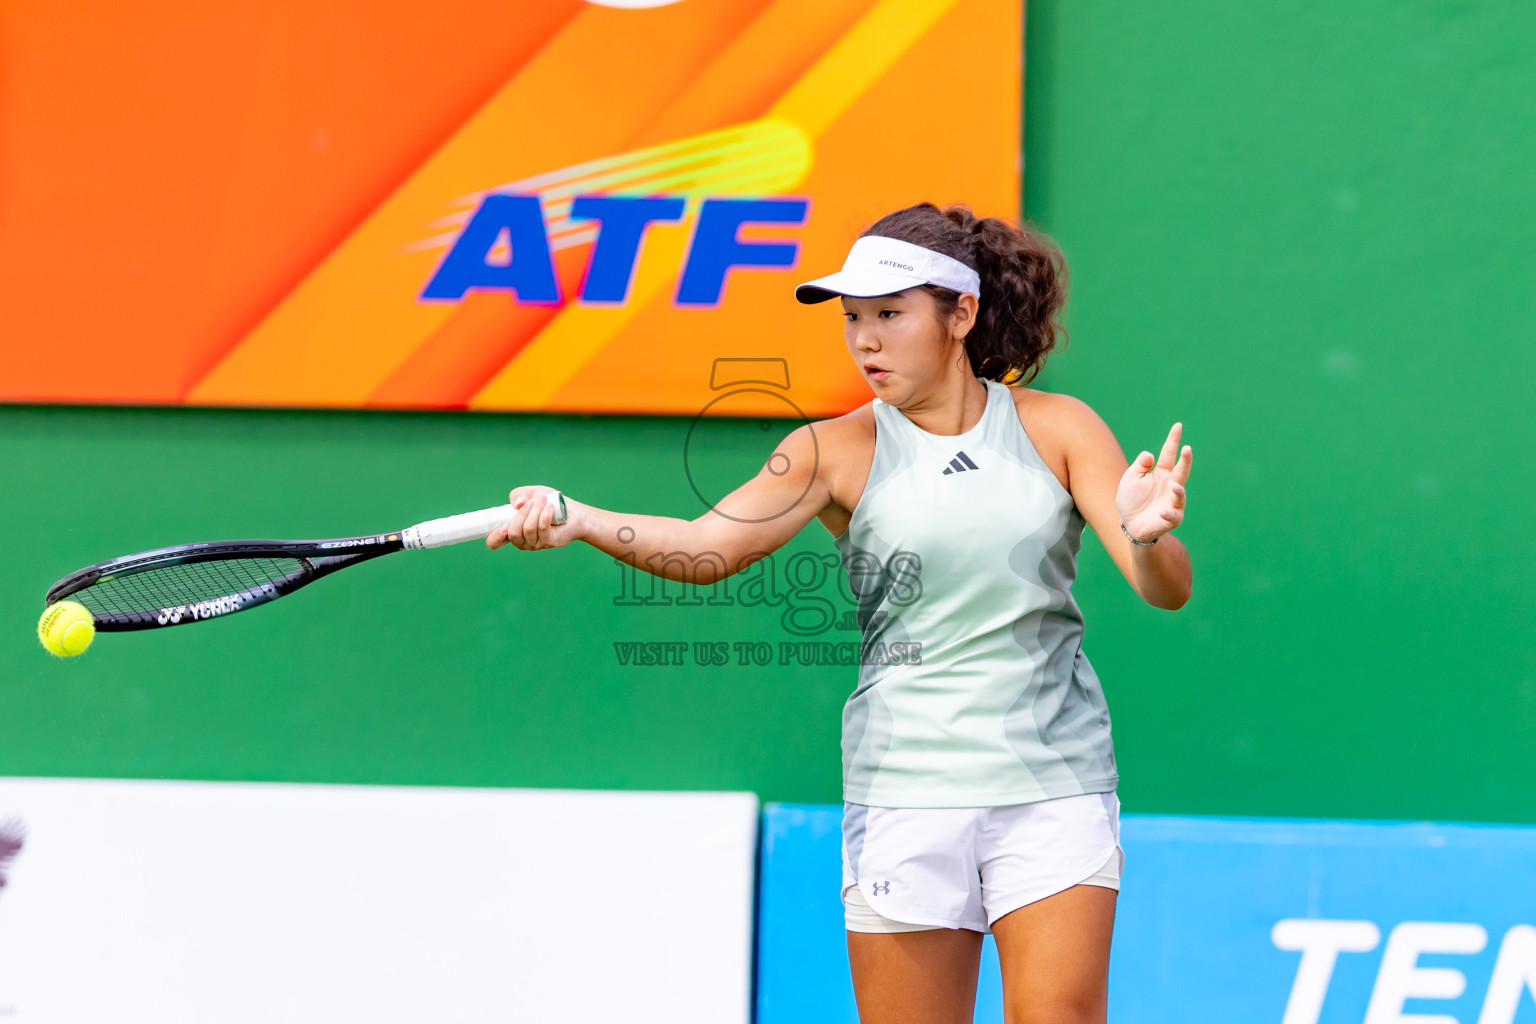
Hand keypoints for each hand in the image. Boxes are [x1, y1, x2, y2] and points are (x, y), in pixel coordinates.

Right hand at [486, 485, 577, 550]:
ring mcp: (536, 544)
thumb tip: (517, 504)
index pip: (494, 542)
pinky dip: (545, 514)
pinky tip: (550, 506)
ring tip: (543, 500)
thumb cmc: (549, 502)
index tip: (503, 526)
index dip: (494, 537)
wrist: (572, 510)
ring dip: (535, 510)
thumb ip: (518, 494)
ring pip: (528, 529)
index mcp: (512, 531)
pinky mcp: (550, 542)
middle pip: (513, 533)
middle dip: (521, 514)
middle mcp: (522, 541)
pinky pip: (542, 528)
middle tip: (531, 502)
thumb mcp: (530, 493)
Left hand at [1115, 423, 1191, 544]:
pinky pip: (1172, 515)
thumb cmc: (1131, 499)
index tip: (1178, 426)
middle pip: (1180, 471)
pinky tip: (1162, 511)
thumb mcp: (1131, 479)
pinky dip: (1168, 513)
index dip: (1173, 440)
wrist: (1130, 524)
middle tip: (1187, 449)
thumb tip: (1149, 454)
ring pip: (1180, 494)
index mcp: (1161, 473)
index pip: (1168, 454)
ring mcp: (1173, 502)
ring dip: (1178, 491)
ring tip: (1174, 487)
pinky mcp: (1172, 518)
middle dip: (1185, 460)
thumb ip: (1139, 466)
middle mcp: (1170, 485)